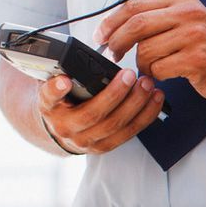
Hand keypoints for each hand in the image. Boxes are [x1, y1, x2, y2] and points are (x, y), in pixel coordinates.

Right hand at [40, 69, 164, 154]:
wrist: (60, 129)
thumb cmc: (61, 102)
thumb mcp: (53, 86)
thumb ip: (60, 74)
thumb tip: (74, 60)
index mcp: (50, 108)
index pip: (50, 98)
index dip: (56, 90)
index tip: (64, 80)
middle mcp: (67, 128)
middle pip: (93, 114)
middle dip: (115, 93)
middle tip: (130, 74)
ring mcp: (88, 141)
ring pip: (116, 125)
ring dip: (136, 104)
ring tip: (148, 85)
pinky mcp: (106, 146)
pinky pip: (129, 132)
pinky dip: (146, 115)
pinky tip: (156, 99)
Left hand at [98, 0, 205, 104]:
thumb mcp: (188, 19)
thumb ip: (159, 15)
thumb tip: (118, 24)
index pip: (135, 4)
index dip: (112, 21)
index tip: (101, 35)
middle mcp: (189, 13)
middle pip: (136, 24)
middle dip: (117, 42)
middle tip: (113, 53)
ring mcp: (194, 36)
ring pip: (146, 50)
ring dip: (142, 64)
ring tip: (151, 68)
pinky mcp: (197, 60)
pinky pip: (159, 68)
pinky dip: (156, 75)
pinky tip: (164, 75)